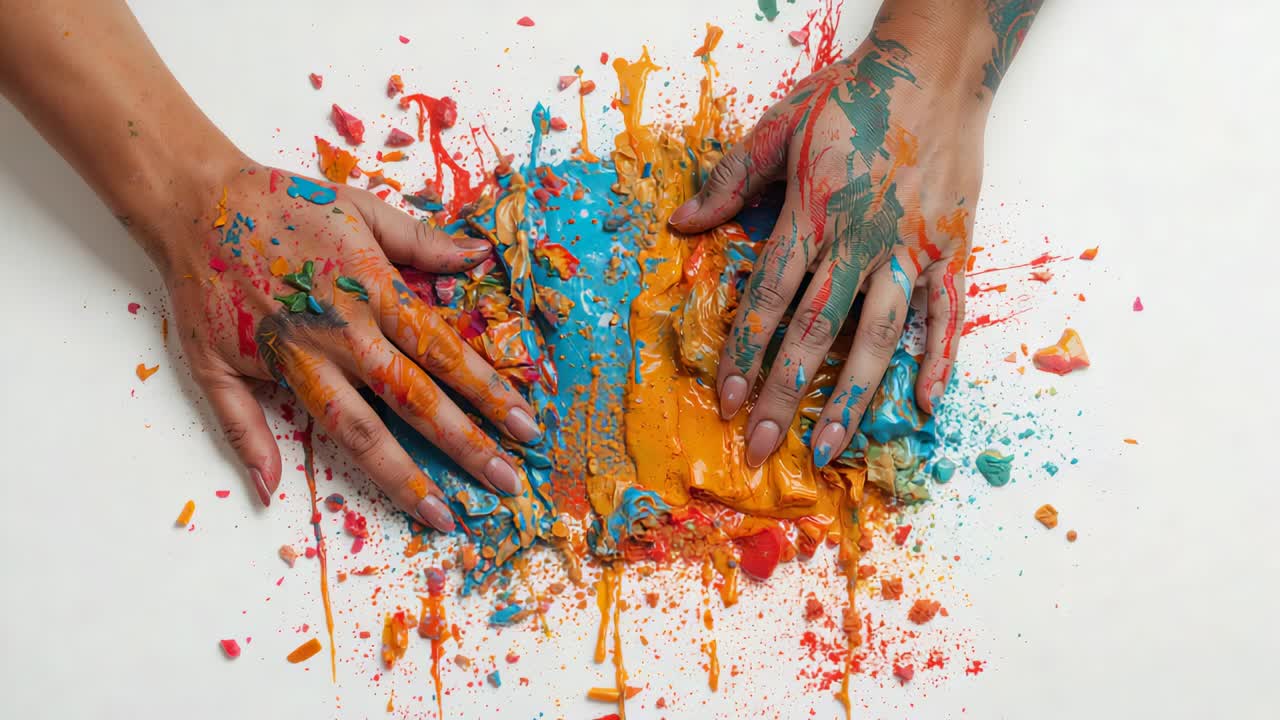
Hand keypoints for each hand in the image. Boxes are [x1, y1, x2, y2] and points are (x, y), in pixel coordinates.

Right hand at [144, 157, 540, 530]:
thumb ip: (422, 241)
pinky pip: (241, 418)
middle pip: (411, 398)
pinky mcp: (231, 364)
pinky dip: (253, 453)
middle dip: (465, 443)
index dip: (489, 391)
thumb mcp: (363, 209)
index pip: (444, 351)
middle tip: (507, 482)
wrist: (197, 198)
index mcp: (370, 292)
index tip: (527, 426)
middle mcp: (336, 331)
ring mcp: (287, 354)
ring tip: (439, 513)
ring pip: (351, 426)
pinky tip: (273, 492)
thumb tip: (480, 256)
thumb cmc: (286, 204)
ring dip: (399, 474)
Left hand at [669, 33, 981, 468]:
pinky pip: (949, 314)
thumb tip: (680, 223)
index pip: (771, 296)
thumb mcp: (780, 125)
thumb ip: (731, 178)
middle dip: (787, 393)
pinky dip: (940, 359)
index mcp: (814, 212)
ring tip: (829, 446)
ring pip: (881, 334)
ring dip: (855, 395)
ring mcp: (912, 247)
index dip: (747, 350)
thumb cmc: (854, 95)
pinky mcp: (954, 247)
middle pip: (817, 330)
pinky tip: (926, 405)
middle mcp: (862, 239)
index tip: (729, 398)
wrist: (936, 66)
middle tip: (763, 448)